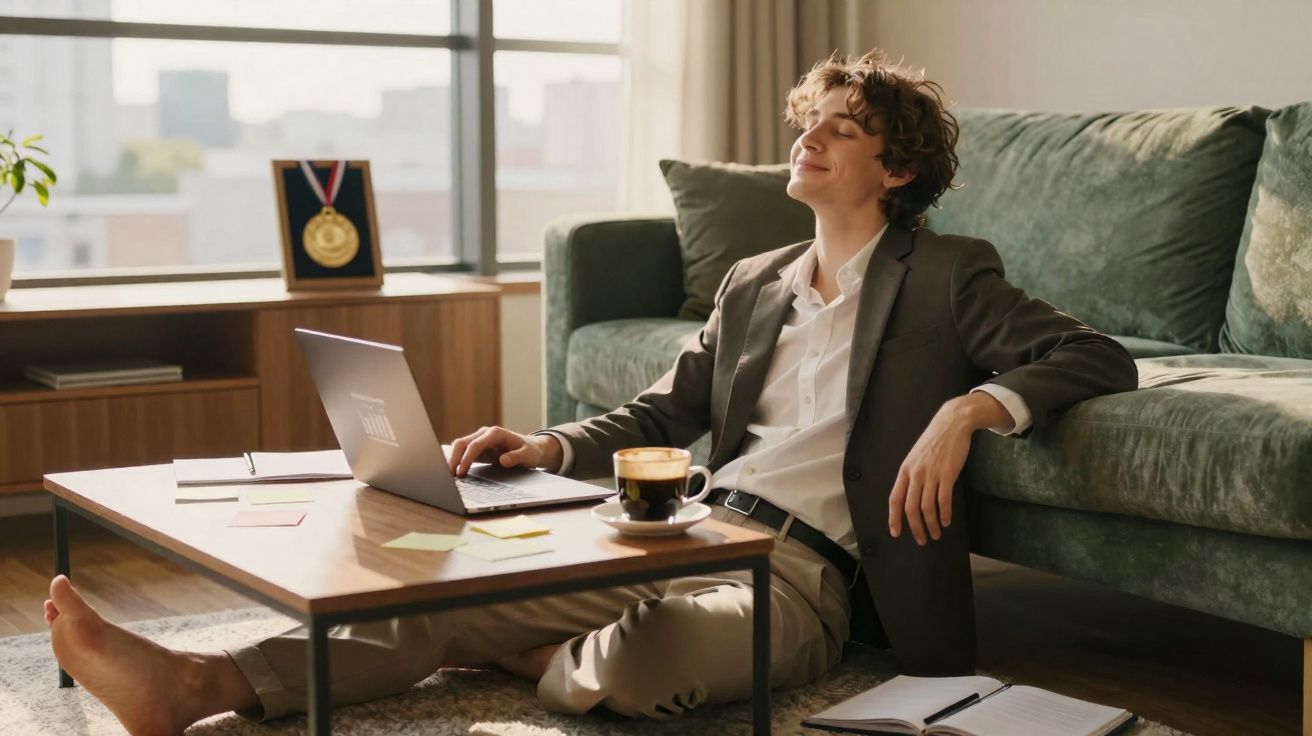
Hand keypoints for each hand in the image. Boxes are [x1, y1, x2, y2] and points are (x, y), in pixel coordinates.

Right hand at [448, 426, 562, 476]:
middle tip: (449, 475)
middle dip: (454, 458)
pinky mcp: (478, 448)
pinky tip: (454, 472)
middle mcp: (485, 434)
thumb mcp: (528, 455)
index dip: (467, 458)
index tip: (461, 471)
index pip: (476, 444)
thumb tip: (503, 460)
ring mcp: (480, 440)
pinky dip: (457, 461)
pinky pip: (463, 453)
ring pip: (460, 447)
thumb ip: (517, 457)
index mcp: (496, 433)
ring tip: (449, 475)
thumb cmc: (531, 451)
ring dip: (453, 459)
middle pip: (463, 443)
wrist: (532, 448)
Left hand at [888, 404, 974, 545]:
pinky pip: (944, 500)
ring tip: (936, 534)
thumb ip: (912, 474)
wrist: (952, 422)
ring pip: (927, 507)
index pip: (895, 499)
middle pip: (910, 507)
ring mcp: (931, 474)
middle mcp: (915, 473)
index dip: (894, 518)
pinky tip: (946, 522)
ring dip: (931, 525)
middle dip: (915, 527)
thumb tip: (909, 495)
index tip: (895, 533)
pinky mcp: (948, 474)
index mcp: (905, 470)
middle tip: (921, 540)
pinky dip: (944, 514)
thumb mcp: (916, 456)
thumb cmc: (934, 440)